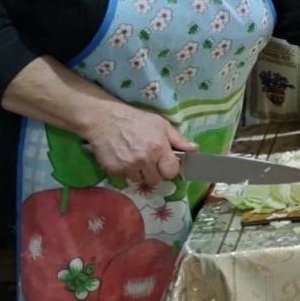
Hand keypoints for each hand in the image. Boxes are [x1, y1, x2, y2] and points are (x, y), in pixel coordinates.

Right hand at [83, 105, 197, 184]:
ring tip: (136, 158)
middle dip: (156, 172)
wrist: (105, 120)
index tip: (166, 163)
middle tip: (150, 160)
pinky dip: (127, 172)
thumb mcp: (161, 125)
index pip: (171, 172)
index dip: (170, 168)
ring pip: (141, 180)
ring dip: (141, 173)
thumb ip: (179, 139)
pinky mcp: (114, 171)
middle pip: (156, 179)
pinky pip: (125, 179)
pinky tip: (125, 159)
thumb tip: (194, 149)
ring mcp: (128, 167)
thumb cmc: (137, 120)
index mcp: (159, 148)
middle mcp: (144, 160)